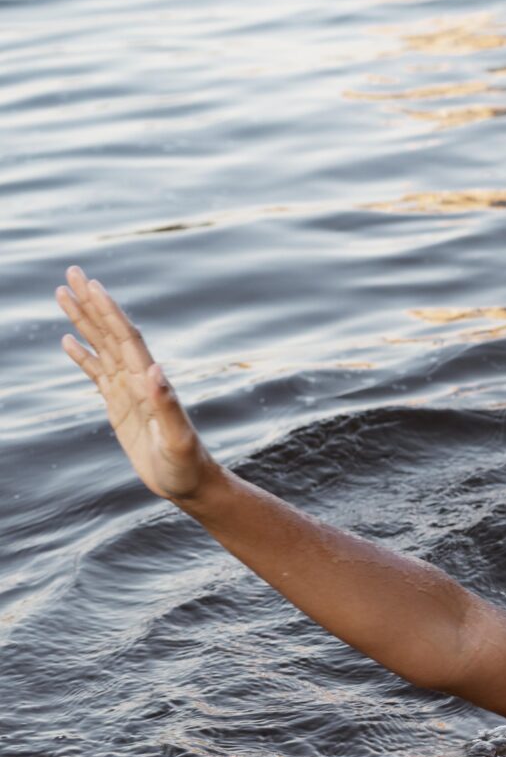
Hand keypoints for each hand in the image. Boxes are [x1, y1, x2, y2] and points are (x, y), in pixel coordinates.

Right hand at [57, 267, 215, 501]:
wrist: (190, 484)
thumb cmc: (187, 465)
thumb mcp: (177, 438)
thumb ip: (167, 406)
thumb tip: (155, 371)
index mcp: (151, 383)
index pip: (127, 338)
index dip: (110, 311)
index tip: (92, 285)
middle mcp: (139, 380)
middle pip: (111, 333)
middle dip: (91, 303)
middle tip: (72, 272)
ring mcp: (128, 391)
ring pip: (101, 347)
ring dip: (83, 320)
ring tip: (63, 294)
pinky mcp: (120, 406)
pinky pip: (96, 373)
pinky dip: (82, 355)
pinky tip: (68, 339)